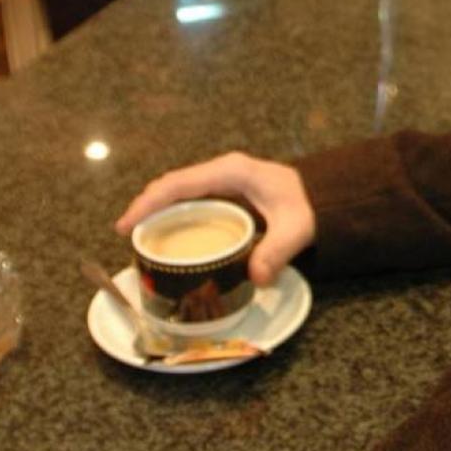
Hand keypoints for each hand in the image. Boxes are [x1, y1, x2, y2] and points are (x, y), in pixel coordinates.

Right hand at [115, 152, 313, 285]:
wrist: (325, 196)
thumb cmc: (309, 206)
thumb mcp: (295, 229)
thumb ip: (277, 252)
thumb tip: (256, 279)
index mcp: (231, 172)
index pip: (180, 184)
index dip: (149, 202)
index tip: (127, 223)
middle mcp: (222, 171)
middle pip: (173, 186)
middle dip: (146, 207)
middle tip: (125, 234)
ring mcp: (223, 179)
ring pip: (180, 192)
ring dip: (157, 210)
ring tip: (138, 235)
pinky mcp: (226, 191)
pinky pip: (191, 199)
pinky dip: (174, 213)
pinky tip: (166, 233)